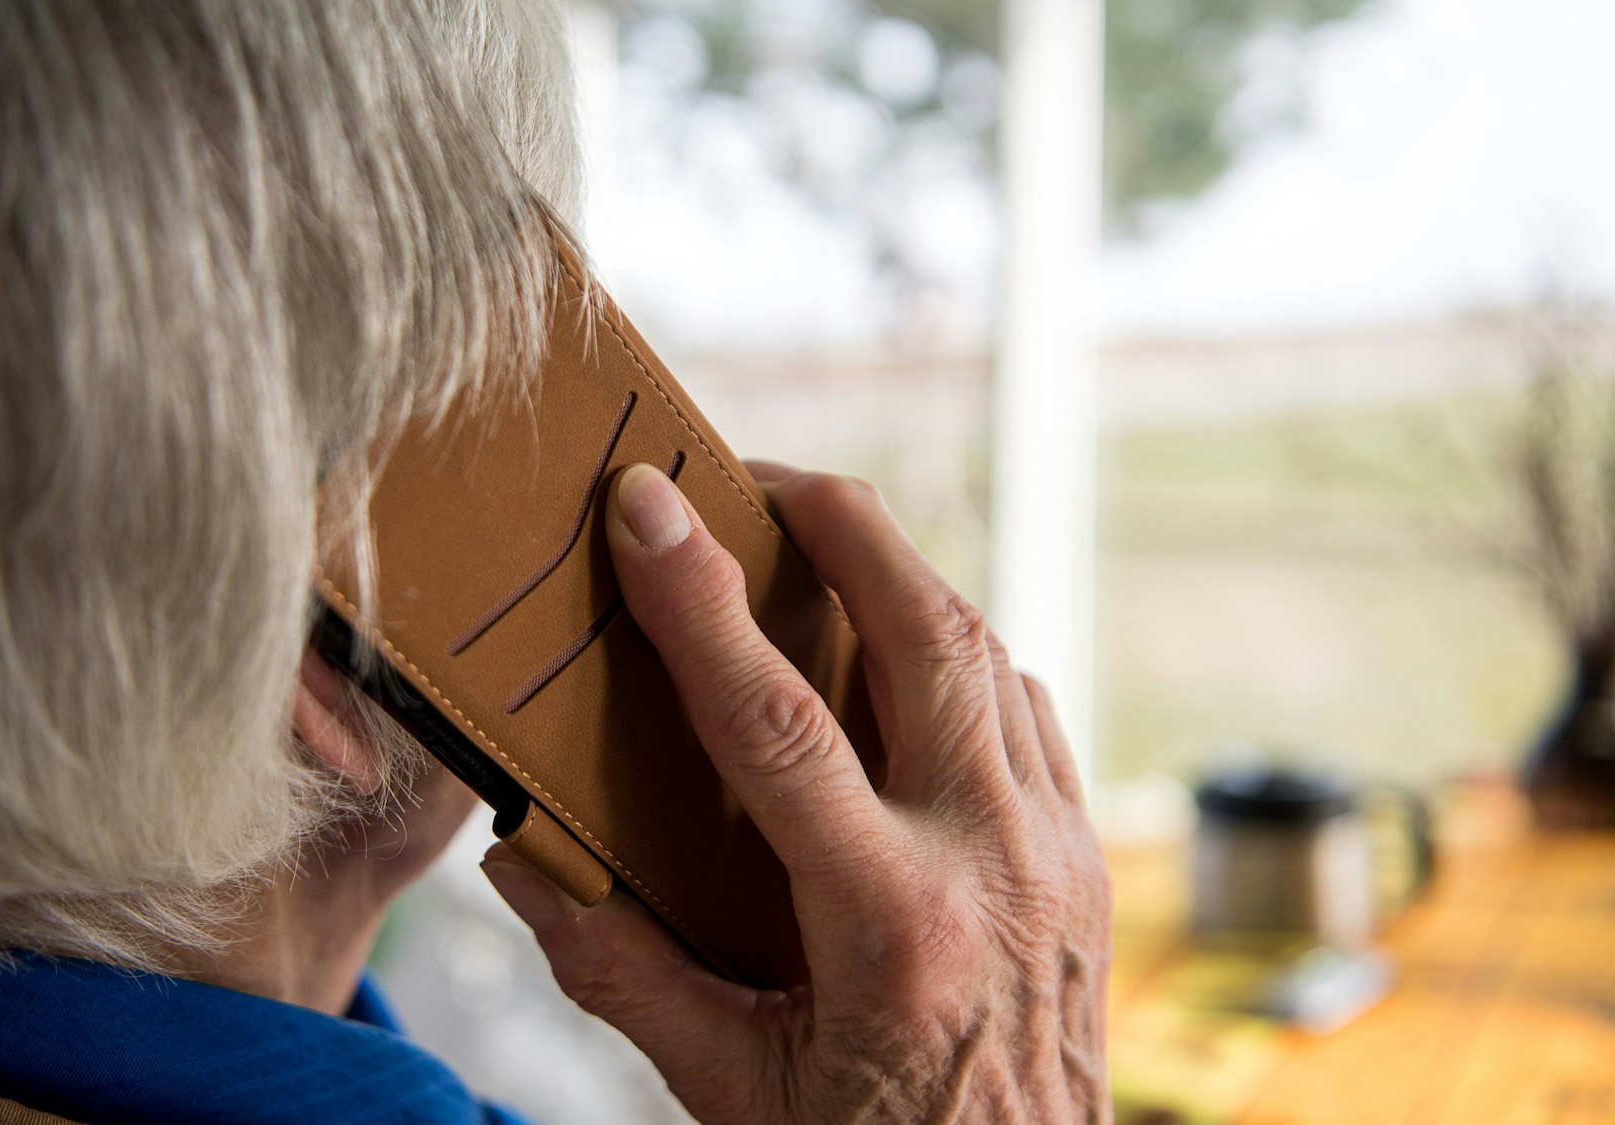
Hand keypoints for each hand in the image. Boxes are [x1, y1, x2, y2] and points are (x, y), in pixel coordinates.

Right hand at [482, 461, 1111, 1122]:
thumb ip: (624, 973)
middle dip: (844, 524)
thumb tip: (526, 862)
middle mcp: (995, 865)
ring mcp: (1060, 854)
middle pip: (929, 633)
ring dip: (905, 579)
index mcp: (892, 927)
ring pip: (992, 654)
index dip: (698, 601)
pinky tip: (906, 657)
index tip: (644, 504)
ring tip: (822, 545)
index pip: (778, 723)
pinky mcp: (1087, 858)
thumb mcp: (730, 1090)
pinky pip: (1028, 711)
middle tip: (757, 475)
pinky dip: (964, 656)